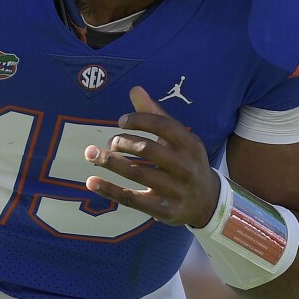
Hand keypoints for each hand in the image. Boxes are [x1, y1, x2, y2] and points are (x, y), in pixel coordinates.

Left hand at [84, 86, 219, 226]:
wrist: (207, 202)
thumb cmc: (186, 162)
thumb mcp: (178, 139)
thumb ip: (155, 115)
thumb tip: (134, 89)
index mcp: (190, 144)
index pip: (164, 126)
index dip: (139, 120)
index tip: (120, 121)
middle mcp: (185, 167)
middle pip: (148, 149)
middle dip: (123, 142)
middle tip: (110, 142)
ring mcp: (176, 190)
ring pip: (137, 173)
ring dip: (110, 162)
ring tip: (91, 154)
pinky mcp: (163, 210)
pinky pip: (132, 199)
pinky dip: (110, 189)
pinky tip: (92, 181)